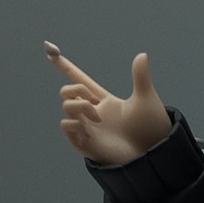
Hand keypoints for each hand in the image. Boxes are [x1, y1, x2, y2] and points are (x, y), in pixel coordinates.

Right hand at [46, 42, 171, 163]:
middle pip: (67, 92)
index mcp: (104, 100)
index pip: (80, 79)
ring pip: (66, 107)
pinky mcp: (85, 143)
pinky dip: (74, 122)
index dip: (65, 66)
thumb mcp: (145, 98)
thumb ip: (140, 76)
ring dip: (80, 107)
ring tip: (98, 118)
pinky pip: (67, 126)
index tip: (50, 50)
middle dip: (77, 90)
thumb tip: (142, 55)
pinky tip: (88, 127)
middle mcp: (92, 113)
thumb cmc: (152, 128)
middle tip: (96, 101)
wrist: (153, 152)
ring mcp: (88, 128)